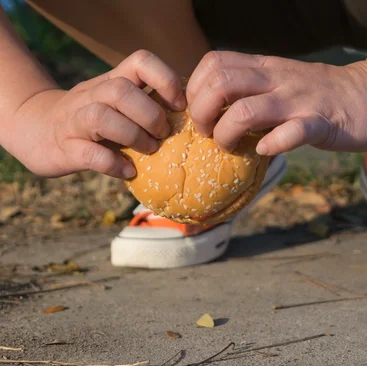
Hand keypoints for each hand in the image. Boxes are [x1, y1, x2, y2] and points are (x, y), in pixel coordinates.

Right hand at [12, 50, 185, 178]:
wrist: (37, 130)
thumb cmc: (94, 121)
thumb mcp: (119, 105)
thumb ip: (149, 105)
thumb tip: (196, 118)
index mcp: (113, 81)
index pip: (141, 61)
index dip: (165, 79)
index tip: (180, 104)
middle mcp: (93, 95)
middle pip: (121, 90)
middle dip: (151, 114)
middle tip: (164, 133)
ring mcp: (75, 120)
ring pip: (102, 116)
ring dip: (134, 135)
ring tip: (150, 150)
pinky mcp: (65, 148)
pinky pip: (90, 154)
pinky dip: (114, 164)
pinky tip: (129, 170)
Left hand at [186, 51, 366, 154]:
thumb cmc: (325, 94)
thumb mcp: (285, 80)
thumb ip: (255, 87)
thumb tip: (218, 107)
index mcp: (267, 67)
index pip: (214, 63)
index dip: (195, 89)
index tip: (201, 113)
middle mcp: (279, 79)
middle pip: (221, 84)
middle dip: (202, 113)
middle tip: (208, 134)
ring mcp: (300, 100)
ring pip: (246, 110)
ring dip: (228, 133)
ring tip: (232, 146)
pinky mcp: (321, 123)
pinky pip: (290, 134)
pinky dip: (271, 145)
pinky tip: (267, 150)